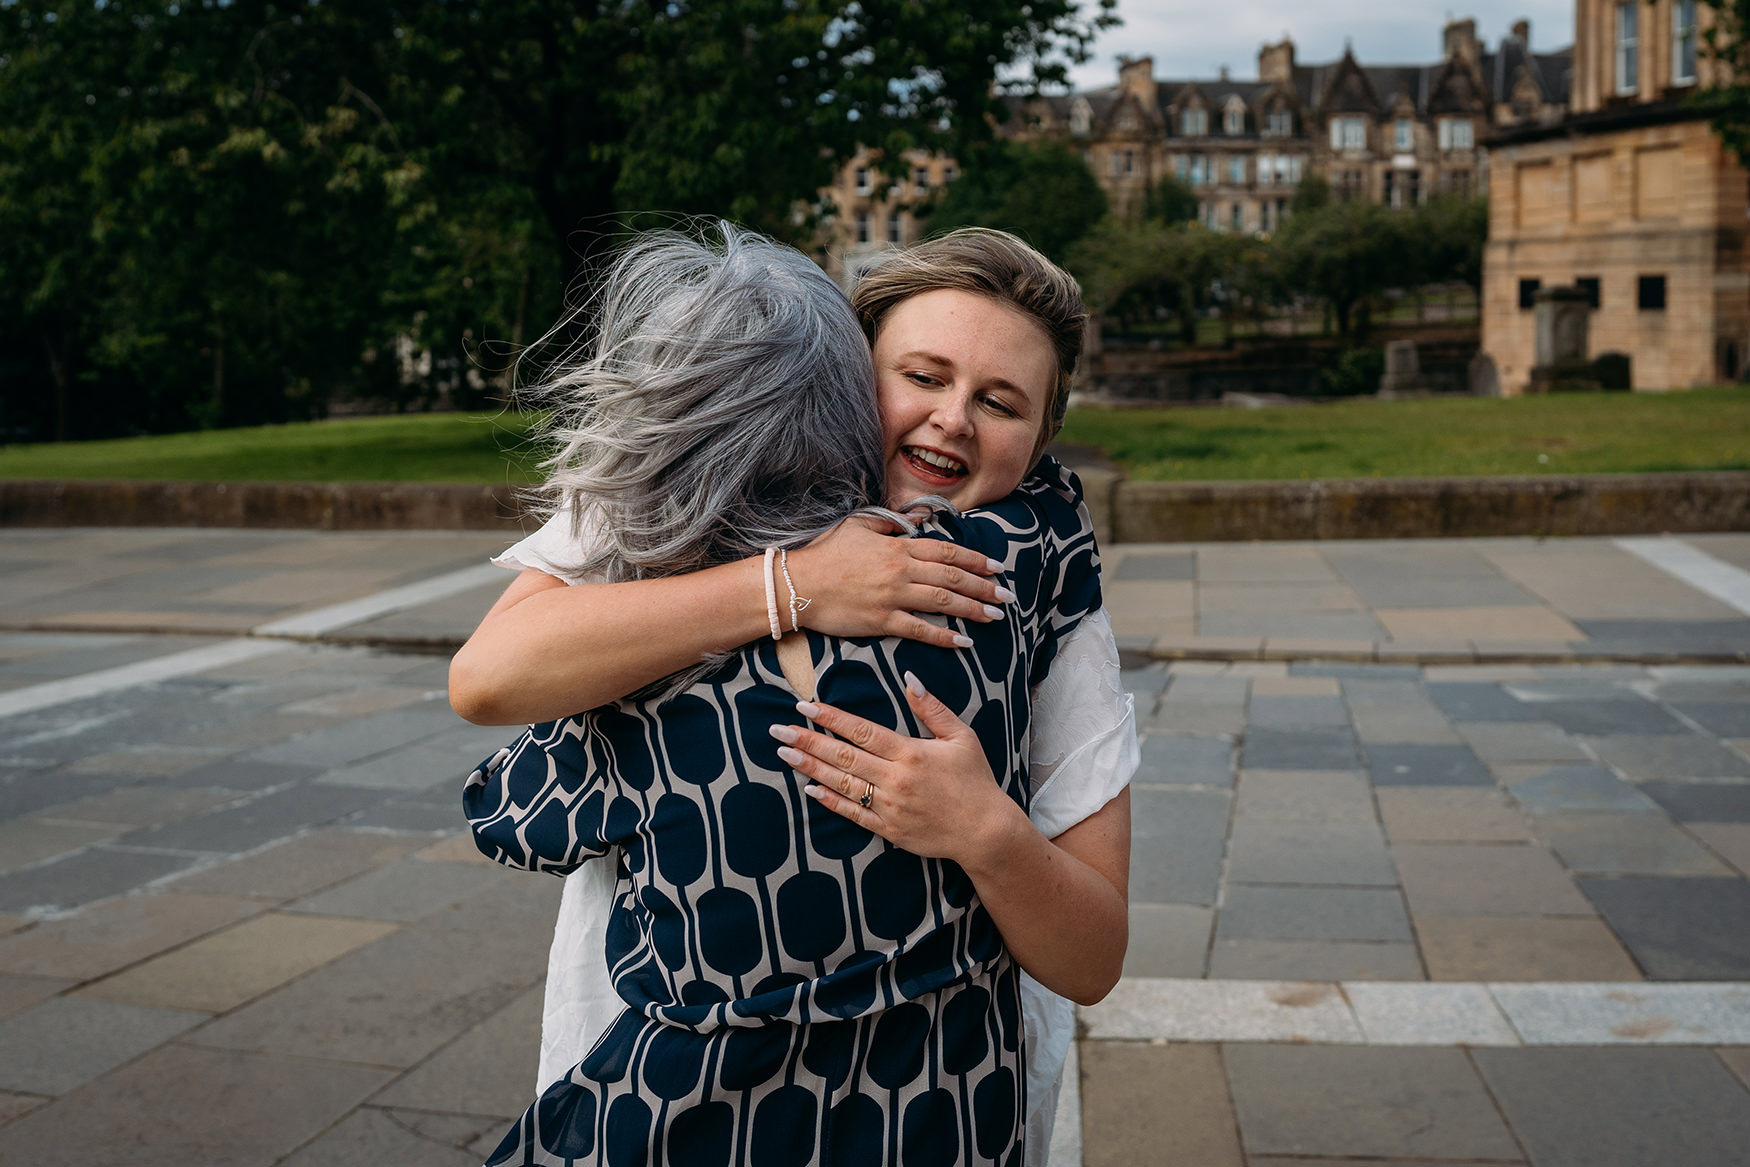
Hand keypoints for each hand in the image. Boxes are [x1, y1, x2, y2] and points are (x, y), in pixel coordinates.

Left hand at [770, 673, 1026, 869]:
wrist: (985, 832)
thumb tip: (908, 678)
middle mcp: (895, 779)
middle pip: (844, 756)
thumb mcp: (961, 738)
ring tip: (785, 754)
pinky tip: (810, 788)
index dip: (832, 718)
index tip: (806, 706)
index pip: (863, 731)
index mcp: (911, 753)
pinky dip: (830, 801)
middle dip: (809, 741)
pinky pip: (853, 814)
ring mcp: (890, 807)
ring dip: (811, 767)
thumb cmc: (975, 781)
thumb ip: (932, 708)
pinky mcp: (888, 830)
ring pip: (842, 784)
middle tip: (779, 730)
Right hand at [782, 518, 1014, 650]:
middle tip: (1007, 596)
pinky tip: (963, 642)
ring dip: (973, 610)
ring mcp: (893, 596)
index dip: (976, 560)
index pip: (948, 551)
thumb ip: (888, 525)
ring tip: (995, 616)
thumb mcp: (858, 526)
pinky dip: (944, 636)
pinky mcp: (881, 621)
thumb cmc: (825, 553)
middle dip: (984, 587)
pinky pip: (920, 629)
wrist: (797, 584)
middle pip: (953, 577)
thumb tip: (912, 523)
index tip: (996, 568)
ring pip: (943, 602)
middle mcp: (901, 570)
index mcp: (898, 546)